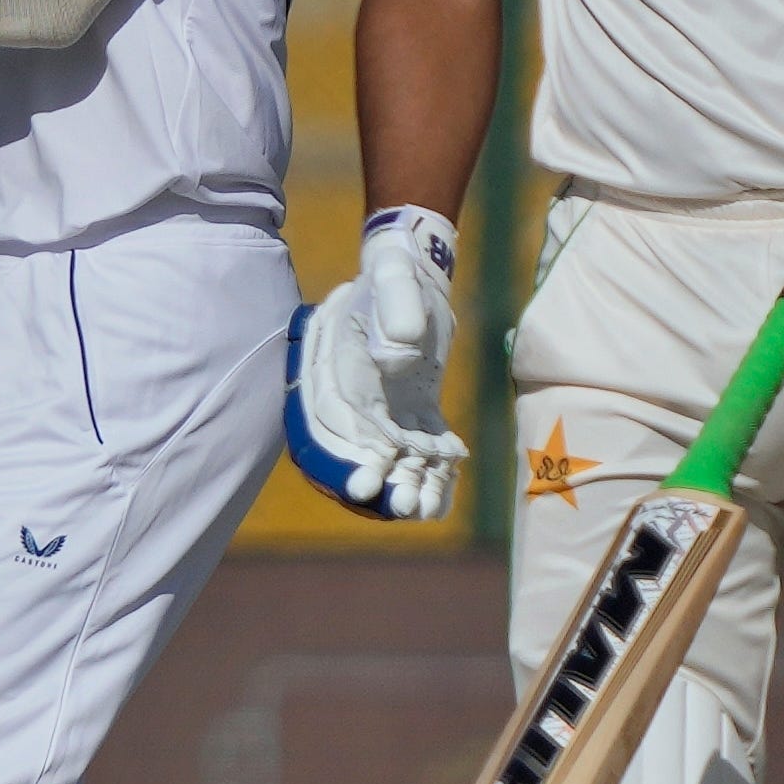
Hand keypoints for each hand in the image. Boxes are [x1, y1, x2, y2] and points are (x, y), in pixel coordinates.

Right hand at [284, 206, 465, 521]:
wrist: (408, 271)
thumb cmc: (394, 275)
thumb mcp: (394, 282)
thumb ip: (395, 310)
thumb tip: (401, 353)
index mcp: (342, 372)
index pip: (338, 426)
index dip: (347, 460)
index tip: (362, 487)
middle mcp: (359, 398)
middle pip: (365, 450)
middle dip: (382, 483)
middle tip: (403, 509)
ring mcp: (388, 406)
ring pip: (395, 455)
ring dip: (409, 483)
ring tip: (425, 511)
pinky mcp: (414, 407)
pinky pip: (421, 445)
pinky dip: (432, 468)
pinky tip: (446, 488)